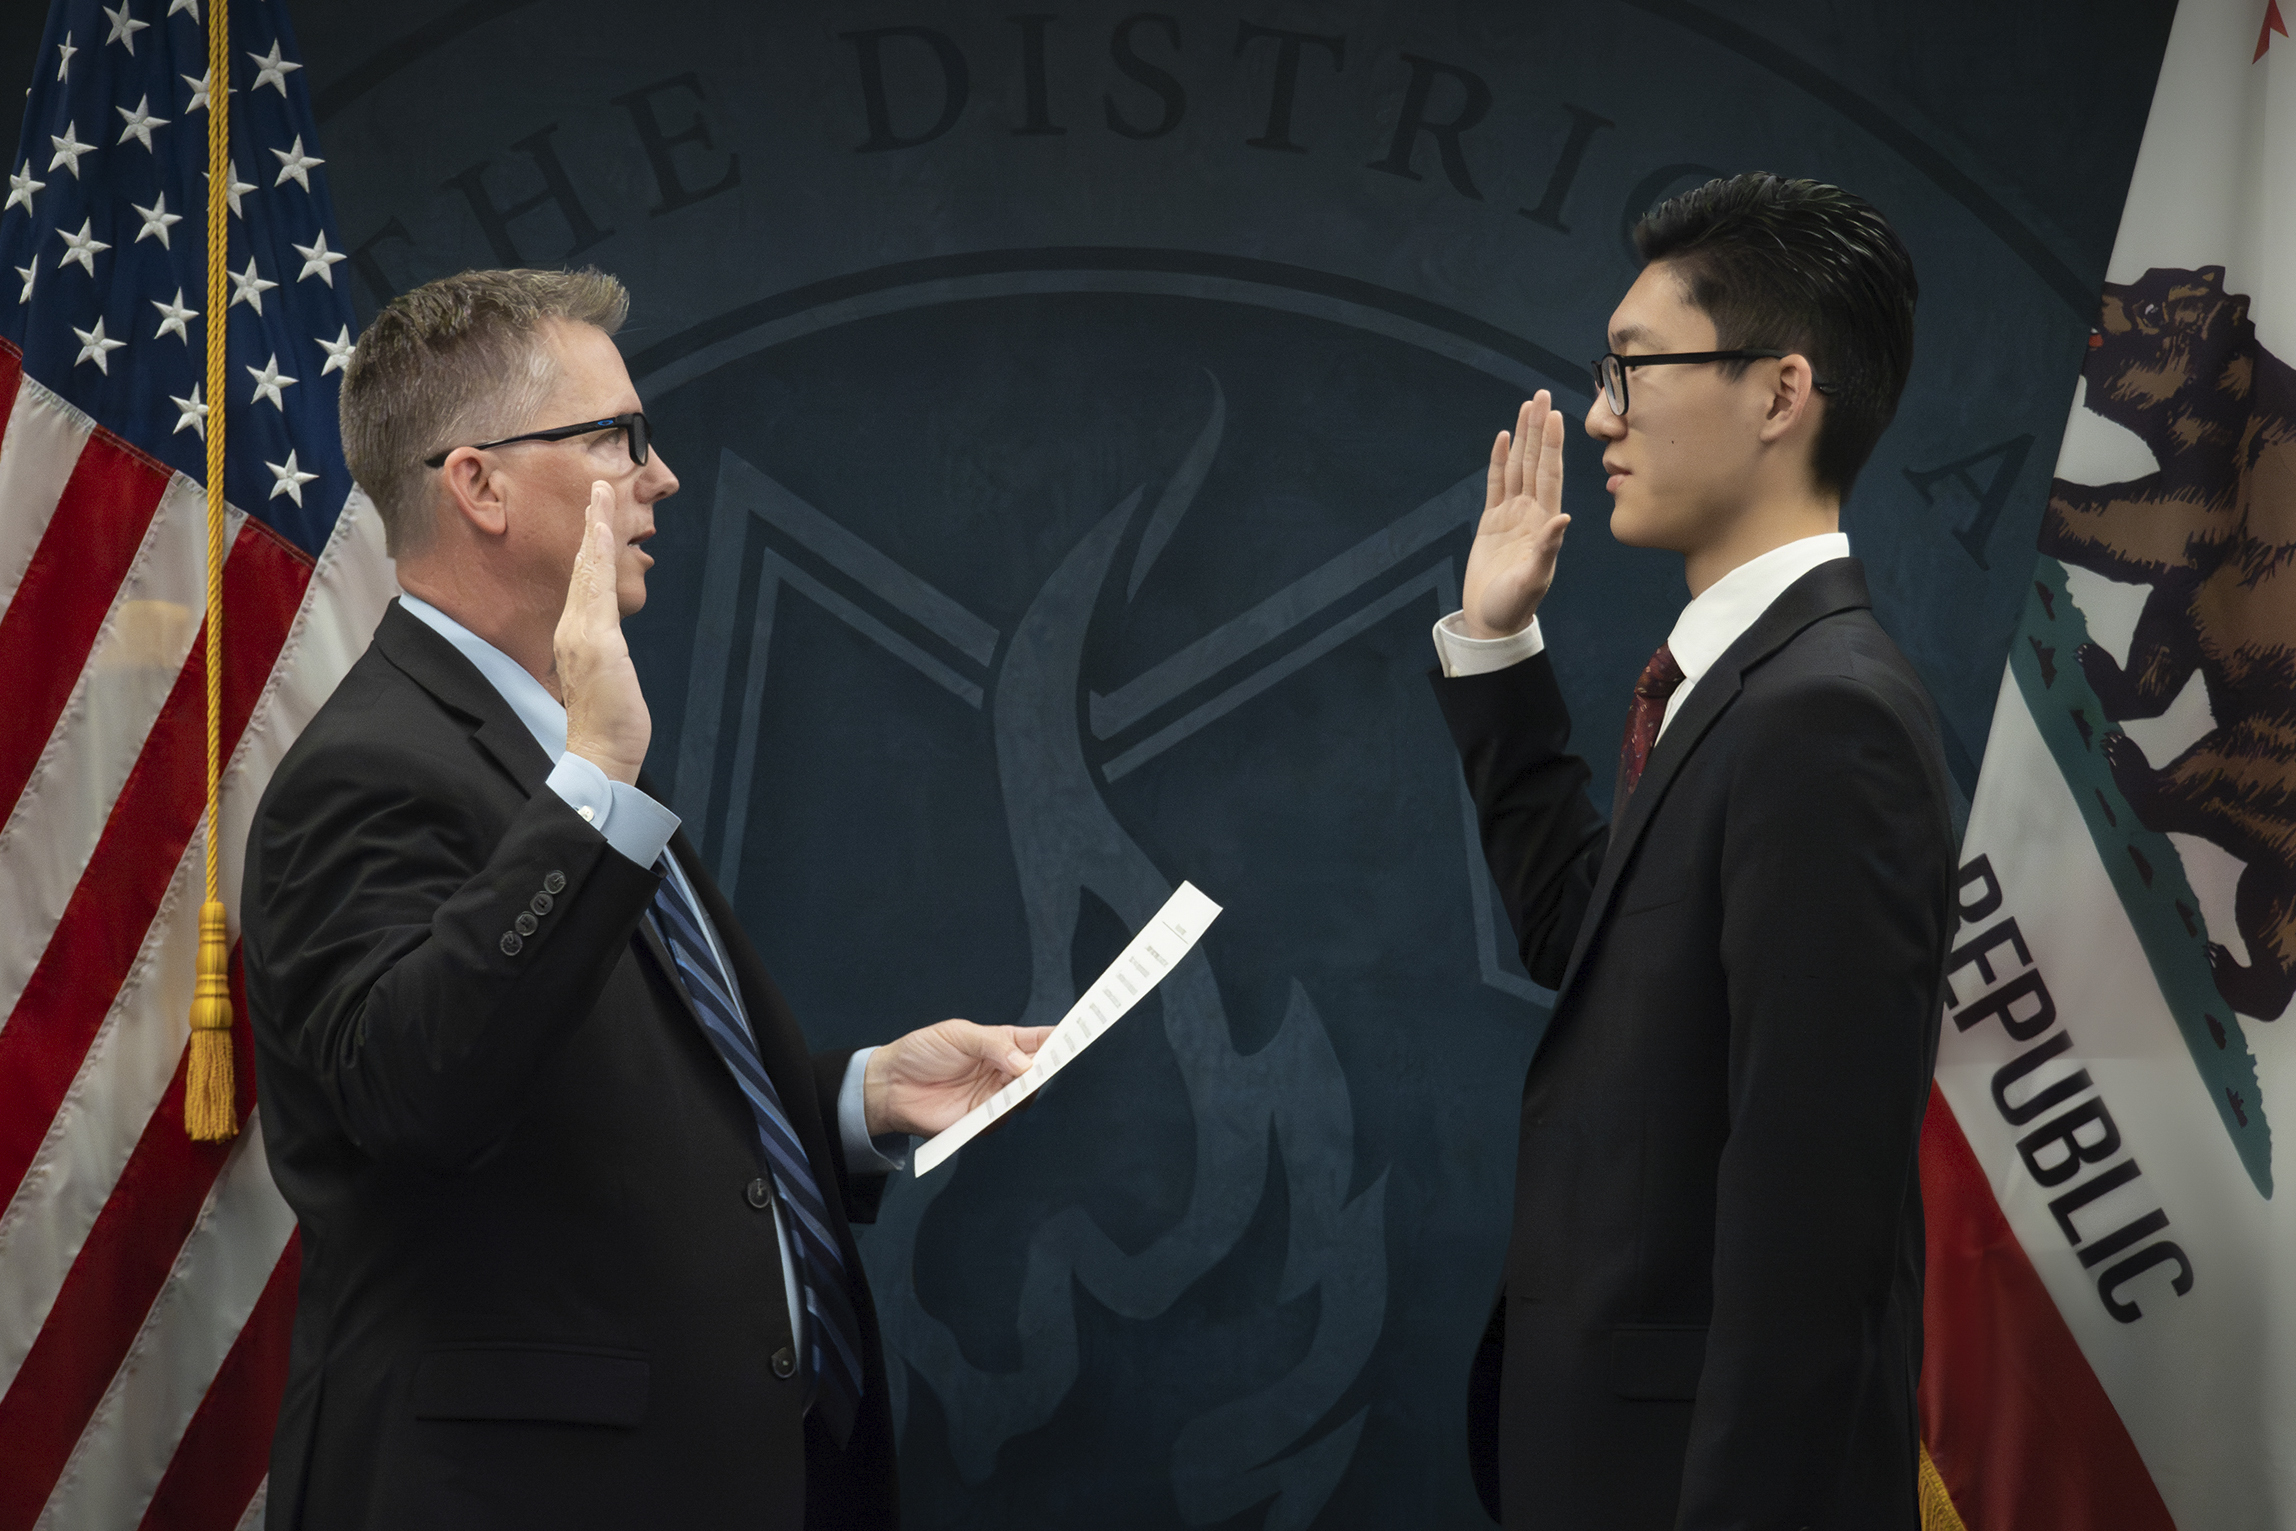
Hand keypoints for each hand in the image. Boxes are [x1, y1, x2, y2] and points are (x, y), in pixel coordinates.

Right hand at [556, 481, 649, 784]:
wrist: (600, 755)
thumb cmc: (606, 725)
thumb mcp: (606, 680)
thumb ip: (604, 657)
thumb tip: (608, 650)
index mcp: (575, 636)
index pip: (583, 582)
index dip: (589, 547)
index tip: (595, 517)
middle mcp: (573, 628)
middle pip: (582, 566)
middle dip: (590, 523)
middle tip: (598, 486)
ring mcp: (582, 632)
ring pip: (588, 569)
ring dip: (595, 527)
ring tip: (601, 493)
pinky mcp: (597, 640)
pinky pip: (597, 588)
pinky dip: (598, 555)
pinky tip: (601, 529)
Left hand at [863, 1020, 1052, 1137]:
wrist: (890, 1086)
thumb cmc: (922, 1052)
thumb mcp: (957, 1034)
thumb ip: (993, 1044)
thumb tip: (1025, 1063)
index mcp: (1001, 1043)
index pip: (1039, 1040)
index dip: (1060, 1037)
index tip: (1081, 1033)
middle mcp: (1004, 1071)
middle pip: (1040, 1069)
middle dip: (1051, 1064)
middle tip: (1055, 1060)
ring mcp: (995, 1096)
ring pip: (1026, 1095)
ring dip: (1027, 1088)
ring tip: (1023, 1078)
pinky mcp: (982, 1120)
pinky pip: (1004, 1117)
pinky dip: (1006, 1109)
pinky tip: (1001, 1100)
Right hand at [1461, 392, 1570, 638]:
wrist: (1493, 621)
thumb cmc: (1514, 606)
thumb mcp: (1533, 579)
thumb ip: (1547, 548)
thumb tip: (1563, 518)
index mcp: (1544, 523)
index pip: (1550, 475)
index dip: (1552, 445)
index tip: (1556, 416)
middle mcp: (1531, 513)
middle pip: (1535, 462)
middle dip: (1538, 430)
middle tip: (1541, 396)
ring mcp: (1511, 515)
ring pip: (1517, 467)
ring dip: (1522, 438)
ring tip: (1525, 407)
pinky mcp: (1491, 522)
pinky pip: (1496, 484)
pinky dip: (1500, 461)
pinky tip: (1503, 439)